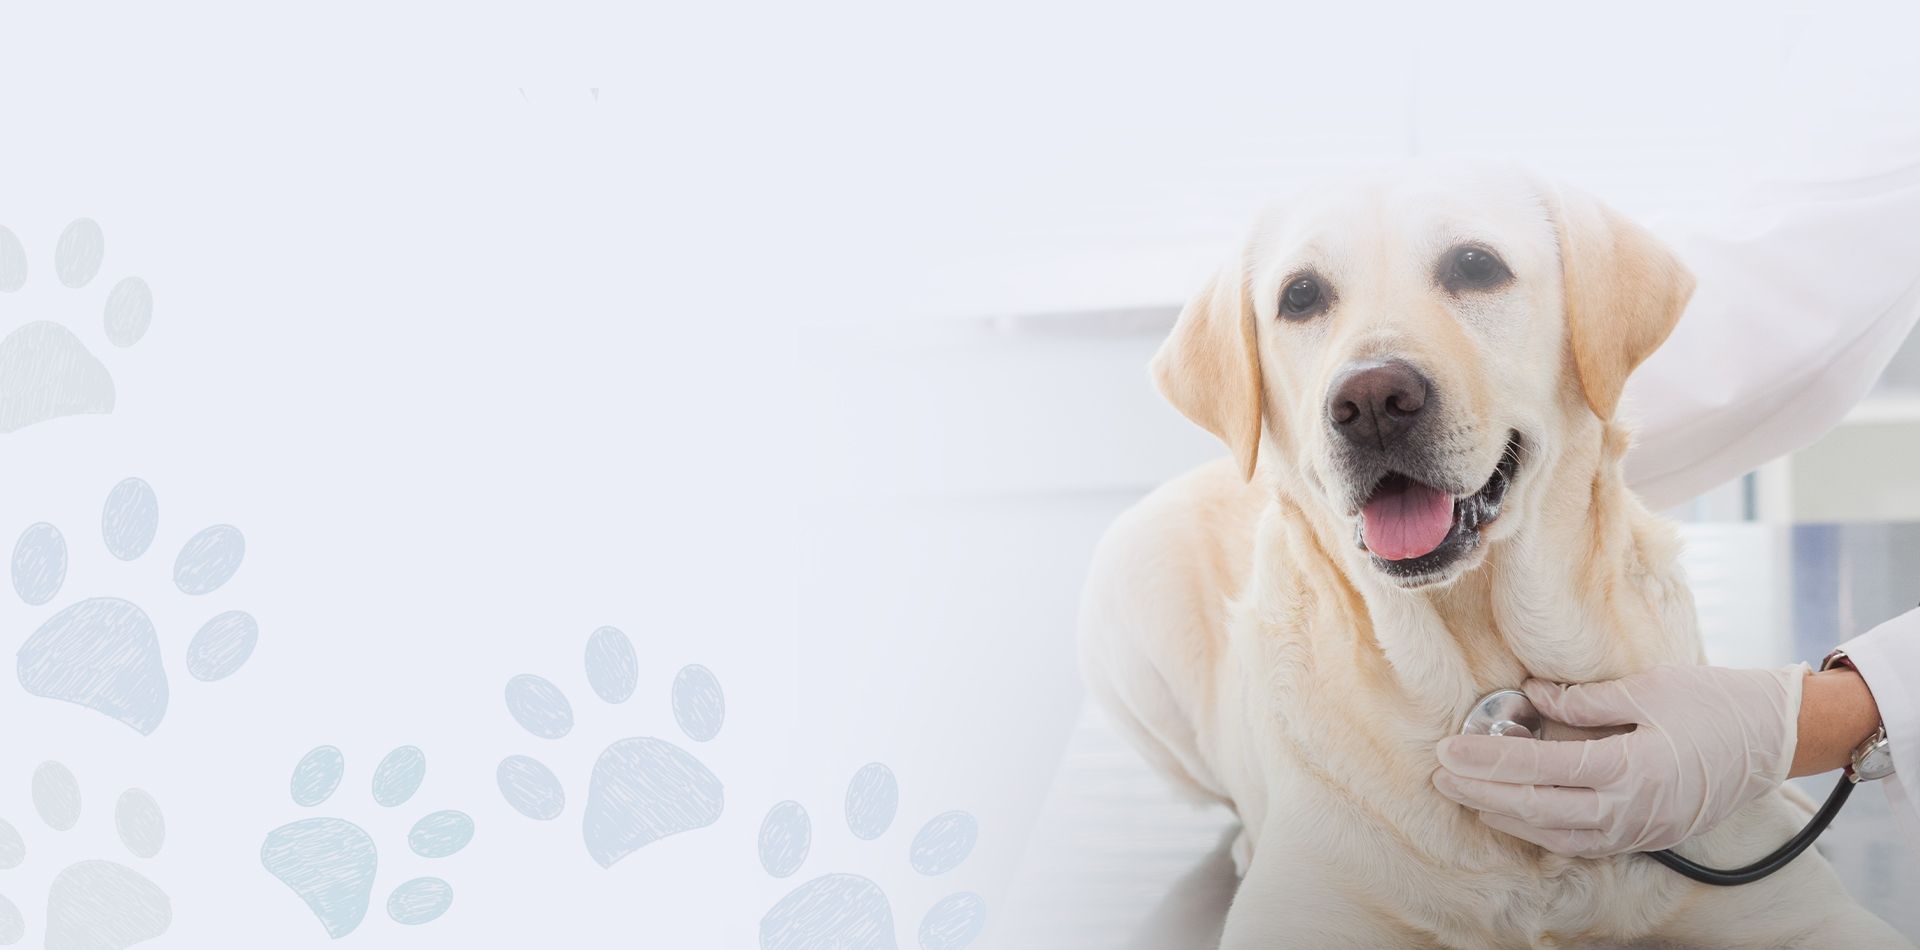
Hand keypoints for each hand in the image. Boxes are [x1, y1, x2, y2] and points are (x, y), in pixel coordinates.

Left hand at [1430, 664, 1804, 857]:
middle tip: (1439, 777)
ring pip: (1555, 835)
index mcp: (1627, 768)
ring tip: (1468, 797)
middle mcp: (1628, 808)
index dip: (1486, 761)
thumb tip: (1530, 696)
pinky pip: (1582, 843)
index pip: (1538, 768)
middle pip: (1536, 809)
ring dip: (1506, 817)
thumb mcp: (1646, 688)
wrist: (1774, 737)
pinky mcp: (1646, 836)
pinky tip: (1518, 816)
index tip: (1448, 750)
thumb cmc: (1714, 703)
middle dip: (1481, 794)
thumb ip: (1583, 699)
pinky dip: (1543, 832)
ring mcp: (1638, 829)